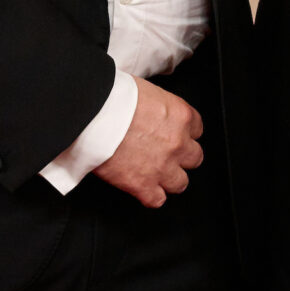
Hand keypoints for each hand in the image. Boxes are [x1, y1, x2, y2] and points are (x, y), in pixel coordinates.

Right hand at [93, 77, 203, 207]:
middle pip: (194, 158)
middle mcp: (177, 143)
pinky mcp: (142, 185)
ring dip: (169, 179)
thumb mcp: (147, 91)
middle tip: (166, 154)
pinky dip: (150, 195)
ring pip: (180, 183)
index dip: (184, 133)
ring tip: (155, 173)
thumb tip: (153, 112)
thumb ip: (158, 107)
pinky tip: (143, 187)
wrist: (92, 115)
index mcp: (180, 116)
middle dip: (181, 157)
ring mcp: (162, 167)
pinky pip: (157, 200)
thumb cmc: (113, 98)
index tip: (175, 134)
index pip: (197, 129)